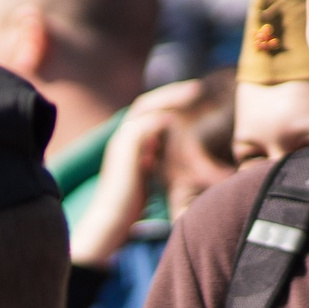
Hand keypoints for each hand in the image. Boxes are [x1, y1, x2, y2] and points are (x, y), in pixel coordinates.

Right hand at [69, 82, 201, 267]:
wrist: (111, 219)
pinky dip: (163, 117)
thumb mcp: (147, 176)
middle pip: (145, 103)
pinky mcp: (125, 150)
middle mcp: (122, 137)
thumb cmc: (130, 205)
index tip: (192, 97)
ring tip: (194, 94)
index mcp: (127, 142)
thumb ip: (156, 159)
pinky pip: (144, 125)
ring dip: (171, 99)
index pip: (147, 111)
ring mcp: (121, 142)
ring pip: (146, 108)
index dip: (168, 101)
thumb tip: (171, 150)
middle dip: (171, 93)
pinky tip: (180, 116)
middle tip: (197, 88)